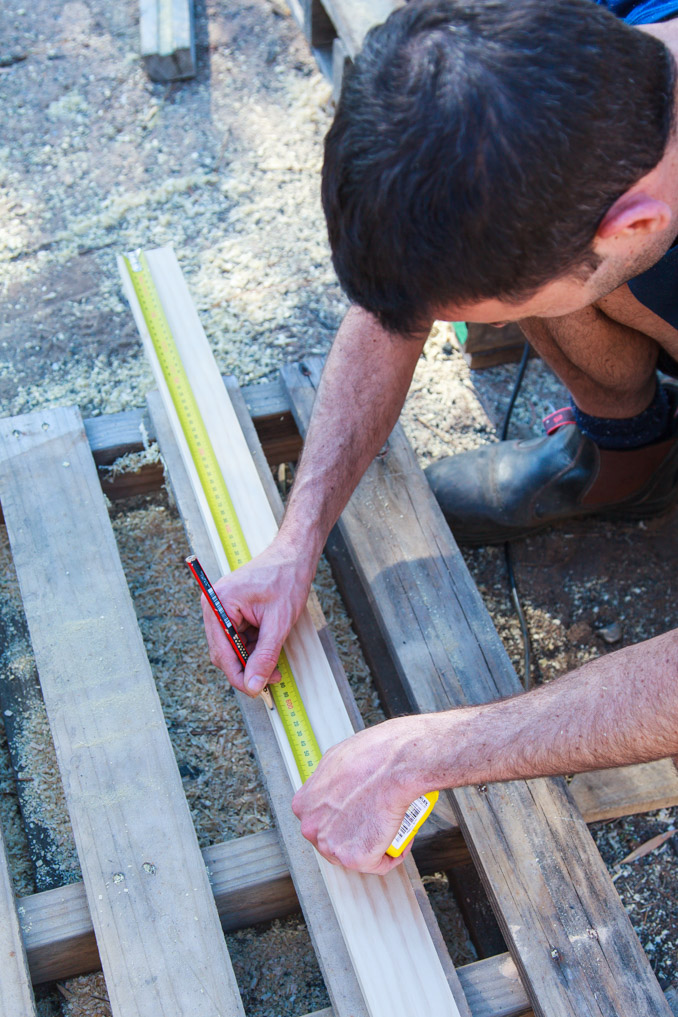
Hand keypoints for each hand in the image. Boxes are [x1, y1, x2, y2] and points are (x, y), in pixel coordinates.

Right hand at [202, 535, 314, 696]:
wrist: (295, 555)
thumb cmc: (287, 579)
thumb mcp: (278, 623)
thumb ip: (264, 656)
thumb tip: (253, 685)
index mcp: (219, 604)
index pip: (221, 652)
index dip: (238, 675)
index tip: (255, 690)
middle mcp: (215, 605)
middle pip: (224, 652)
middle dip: (247, 668)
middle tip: (271, 678)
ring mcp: (223, 607)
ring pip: (232, 647)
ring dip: (252, 658)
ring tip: (275, 664)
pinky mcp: (233, 609)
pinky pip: (239, 637)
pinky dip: (254, 646)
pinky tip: (271, 648)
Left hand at [292, 716, 427, 874]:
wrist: (395, 765)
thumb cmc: (373, 757)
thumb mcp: (337, 758)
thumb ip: (330, 779)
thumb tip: (338, 785)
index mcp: (304, 804)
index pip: (321, 820)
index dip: (342, 819)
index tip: (357, 815)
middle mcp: (311, 827)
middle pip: (334, 840)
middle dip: (356, 834)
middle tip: (375, 822)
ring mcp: (330, 845)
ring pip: (354, 854)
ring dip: (373, 846)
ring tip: (389, 831)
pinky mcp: (355, 858)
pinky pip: (377, 864)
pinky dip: (391, 856)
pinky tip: (399, 841)